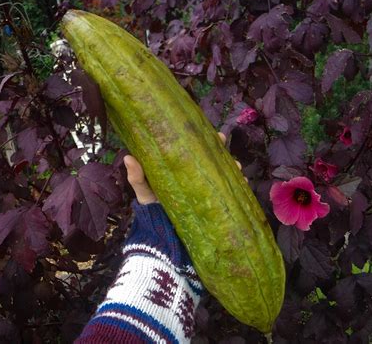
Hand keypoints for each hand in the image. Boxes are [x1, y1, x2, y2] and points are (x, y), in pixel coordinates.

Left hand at [124, 132, 246, 204]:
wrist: (163, 235)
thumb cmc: (152, 209)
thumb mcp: (144, 191)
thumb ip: (137, 177)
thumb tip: (128, 157)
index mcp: (181, 168)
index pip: (196, 149)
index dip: (207, 141)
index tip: (217, 135)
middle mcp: (195, 176)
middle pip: (213, 159)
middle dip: (223, 153)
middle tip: (226, 149)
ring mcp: (205, 189)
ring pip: (223, 174)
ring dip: (233, 169)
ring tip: (238, 168)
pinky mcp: (212, 203)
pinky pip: (228, 193)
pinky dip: (237, 187)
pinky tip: (243, 184)